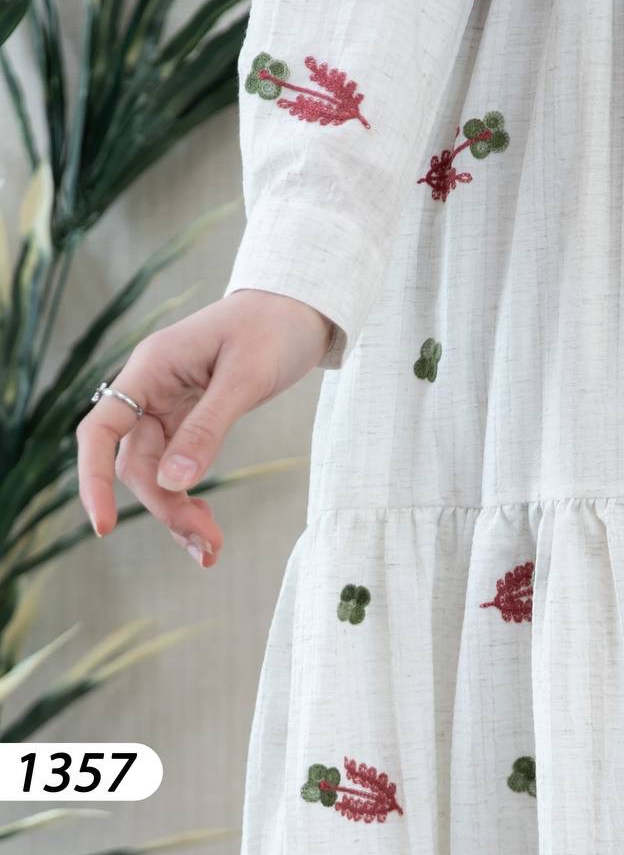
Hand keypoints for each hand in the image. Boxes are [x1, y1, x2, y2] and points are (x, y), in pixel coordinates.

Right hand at [75, 292, 332, 565]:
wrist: (299, 307)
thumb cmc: (273, 328)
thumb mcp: (245, 377)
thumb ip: (208, 427)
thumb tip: (172, 483)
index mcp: (151, 367)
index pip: (102, 429)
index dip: (93, 479)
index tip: (104, 526)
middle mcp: (151, 388)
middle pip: (136, 462)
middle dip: (165, 507)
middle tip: (209, 545)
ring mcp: (169, 404)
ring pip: (156, 471)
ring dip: (177, 510)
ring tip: (211, 548)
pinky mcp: (190, 417)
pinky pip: (178, 464)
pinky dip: (189, 494)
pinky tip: (206, 521)